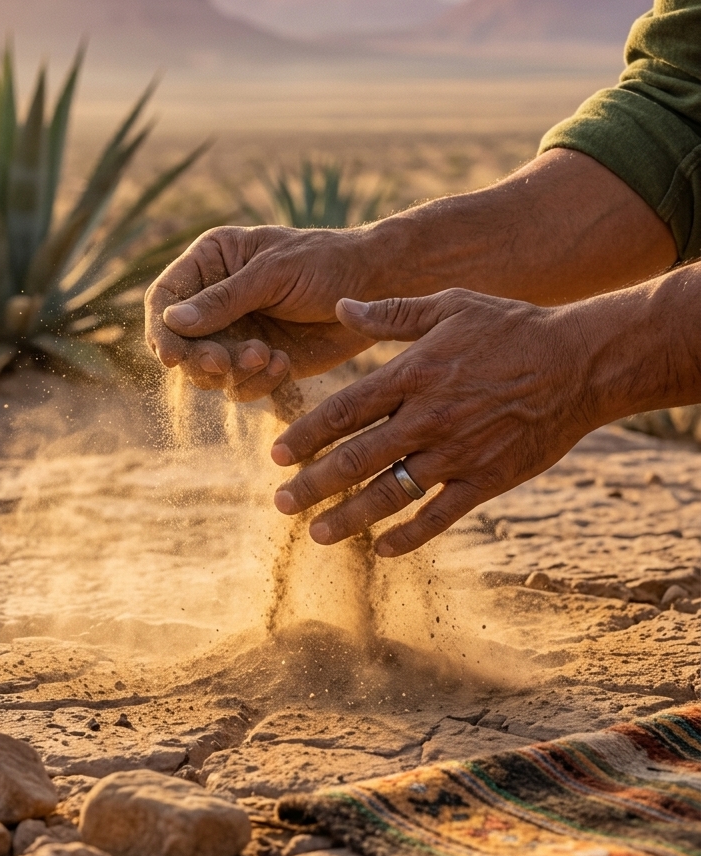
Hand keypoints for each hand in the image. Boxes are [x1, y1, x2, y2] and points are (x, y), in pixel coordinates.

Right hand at [144, 224, 381, 401]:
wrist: (378, 288)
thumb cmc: (327, 263)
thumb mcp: (273, 275)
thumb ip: (224, 300)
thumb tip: (172, 321)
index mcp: (213, 261)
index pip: (166, 298)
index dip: (162, 330)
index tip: (173, 356)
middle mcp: (218, 298)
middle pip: (181, 342)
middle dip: (201, 358)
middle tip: (225, 364)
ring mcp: (239, 333)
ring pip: (208, 370)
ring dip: (232, 372)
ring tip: (267, 356)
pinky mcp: (262, 362)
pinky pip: (241, 387)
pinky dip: (257, 383)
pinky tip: (284, 363)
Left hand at [270, 289, 597, 555]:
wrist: (579, 363)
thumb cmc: (512, 328)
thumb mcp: (451, 306)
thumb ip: (392, 313)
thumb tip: (341, 306)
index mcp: (413, 375)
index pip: (344, 410)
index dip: (306, 436)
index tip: (276, 456)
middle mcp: (428, 418)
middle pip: (357, 458)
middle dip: (314, 484)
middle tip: (281, 504)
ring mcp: (457, 453)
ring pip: (391, 492)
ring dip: (349, 516)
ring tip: (316, 534)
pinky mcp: (486, 479)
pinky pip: (440, 515)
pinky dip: (410, 535)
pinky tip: (383, 549)